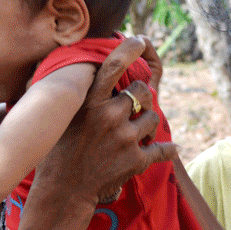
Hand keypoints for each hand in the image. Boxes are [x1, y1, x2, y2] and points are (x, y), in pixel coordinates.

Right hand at [35, 36, 175, 205]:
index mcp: (90, 102)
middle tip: (131, 107)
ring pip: (153, 118)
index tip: (139, 40)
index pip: (114, 65)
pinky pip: (163, 148)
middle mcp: (110, 117)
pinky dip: (167, 149)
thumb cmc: (59, 150)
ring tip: (133, 133)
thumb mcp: (64, 116)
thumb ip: (80, 94)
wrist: (64, 190)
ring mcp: (125, 139)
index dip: (130, 48)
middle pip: (142, 92)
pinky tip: (171, 148)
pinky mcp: (136, 160)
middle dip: (141, 97)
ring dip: (147, 123)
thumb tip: (84, 67)